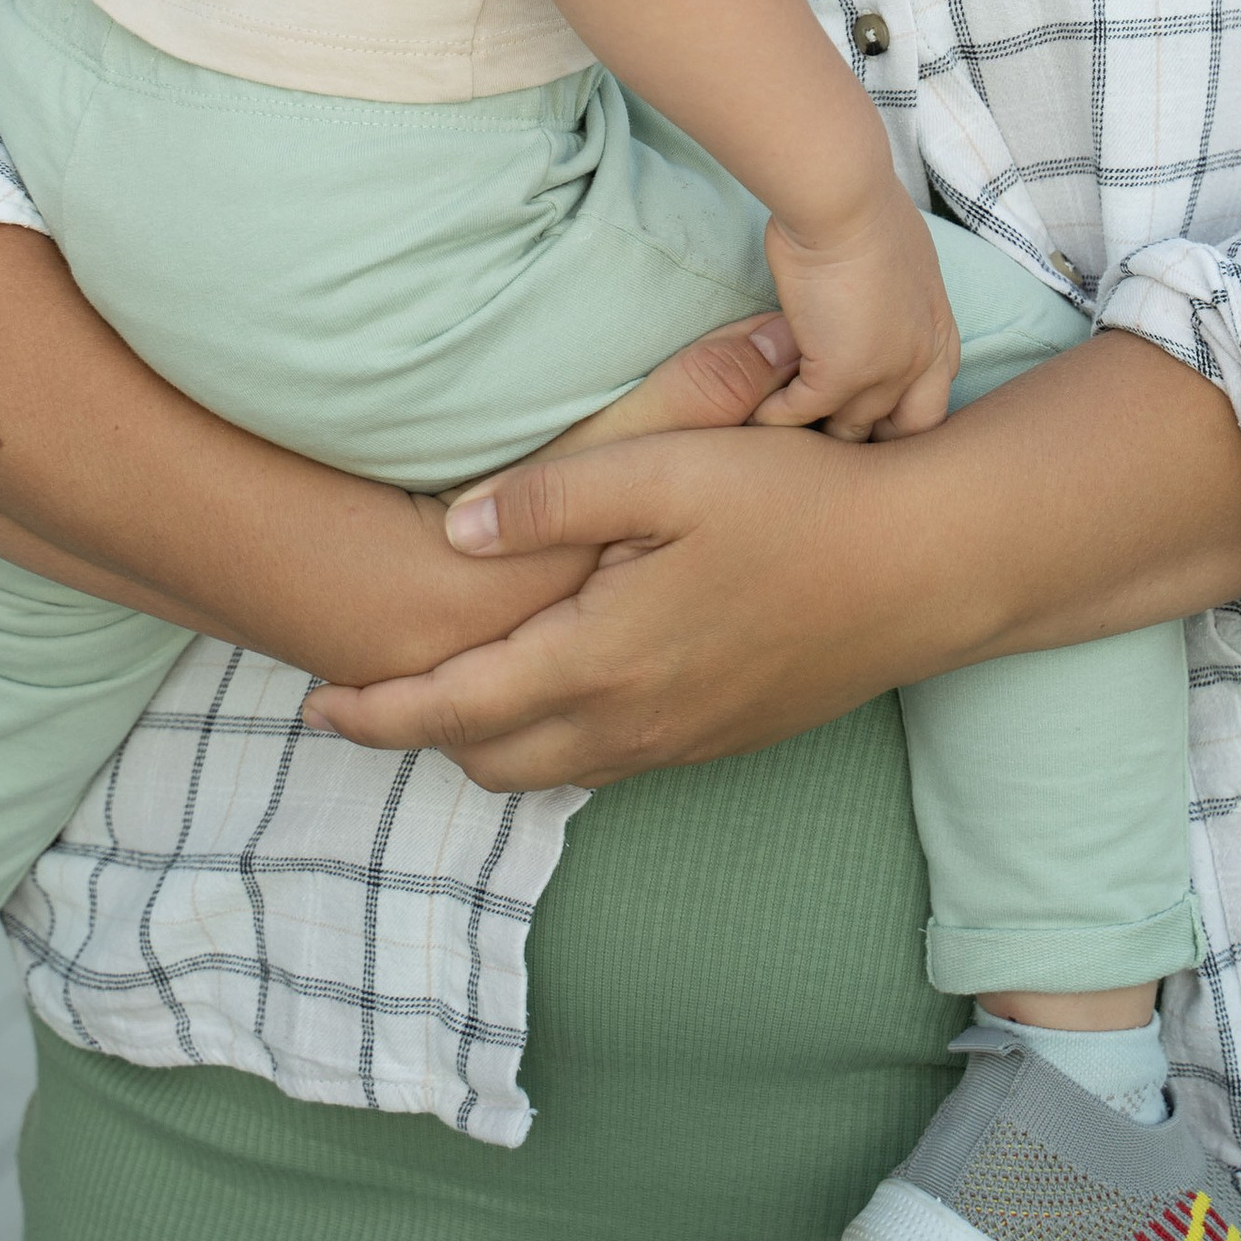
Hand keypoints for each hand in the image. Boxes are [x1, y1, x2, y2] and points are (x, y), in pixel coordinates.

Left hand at [306, 419, 946, 788]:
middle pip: (490, 759)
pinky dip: (552, 741)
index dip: (376, 710)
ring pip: (548, 771)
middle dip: (419, 736)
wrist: (925, 572)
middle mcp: (632, 723)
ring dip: (486, 742)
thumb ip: (553, 497)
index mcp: (602, 660)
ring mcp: (682, 741)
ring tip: (446, 695)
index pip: (455, 708)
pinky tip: (554, 692)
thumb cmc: (800, 504)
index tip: (315, 700)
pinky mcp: (721, 739)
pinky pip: (607, 764)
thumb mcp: (669, 469)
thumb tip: (453, 529)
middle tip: (366, 697)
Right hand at [756, 184, 958, 438]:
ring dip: (816, 432)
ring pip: (849, 430)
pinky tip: (754, 409)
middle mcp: (922, 360)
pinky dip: (772, 415)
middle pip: (904, 432)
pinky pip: (798, 414)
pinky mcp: (839, 377)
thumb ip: (893, 292)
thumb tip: (867, 293)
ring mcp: (884, 374)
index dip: (899, 412)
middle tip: (828, 430)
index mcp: (938, 329)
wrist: (843, 197)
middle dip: (871, 438)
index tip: (866, 411)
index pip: (932, 399)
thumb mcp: (899, 254)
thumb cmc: (860, 203)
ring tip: (783, 430)